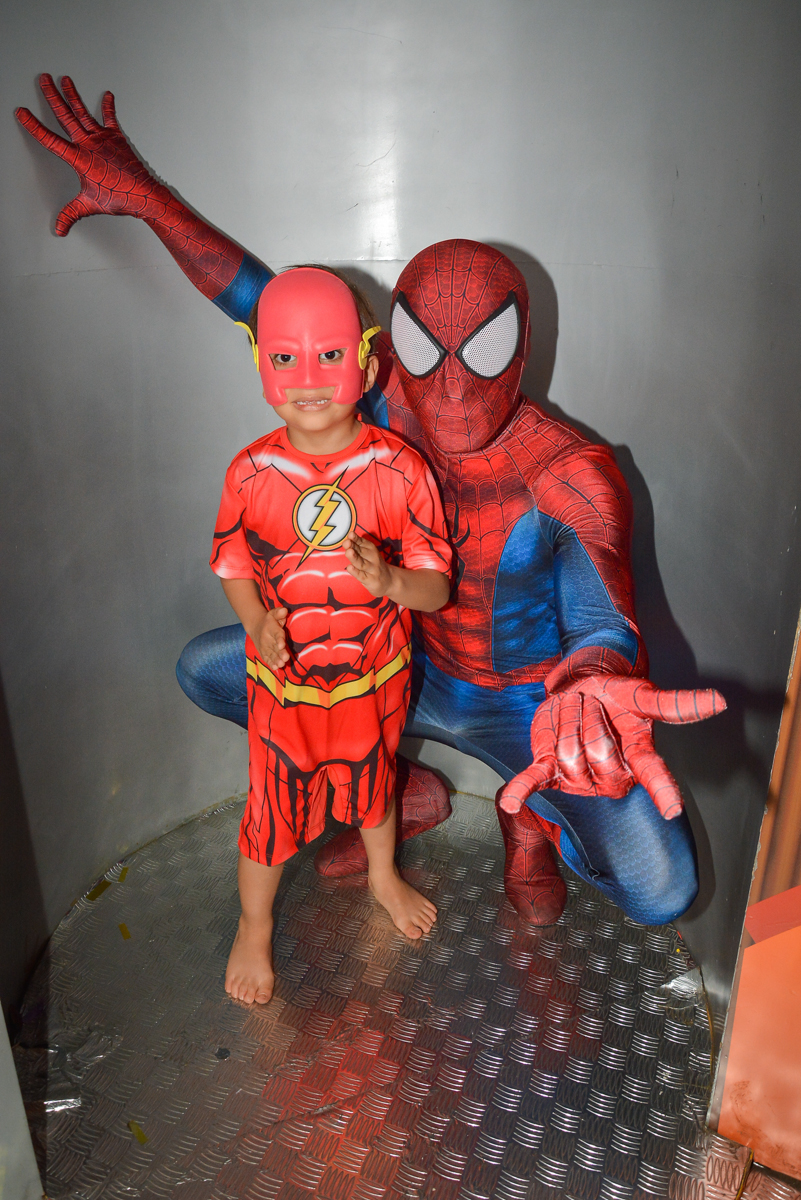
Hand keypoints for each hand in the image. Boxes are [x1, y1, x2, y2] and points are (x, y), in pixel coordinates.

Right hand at [15, 74, 168, 234]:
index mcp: (79, 158)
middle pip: (66, 115)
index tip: (22, 112)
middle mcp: (89, 143)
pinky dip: (108, 107)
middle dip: (53, 96)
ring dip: (73, 95)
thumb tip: (59, 229)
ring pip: (83, 112)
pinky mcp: (117, 138)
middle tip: (44, 79)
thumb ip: (70, 214)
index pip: (50, 140)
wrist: (144, 194)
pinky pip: (110, 119)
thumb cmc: (119, 198)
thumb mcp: (89, 206)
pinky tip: (107, 95)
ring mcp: (103, 138)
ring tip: (65, 79)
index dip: (34, 126)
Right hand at [251, 607, 288, 669]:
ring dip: (276, 660)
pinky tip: (275, 668)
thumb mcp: (273, 613)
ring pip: (271, 654)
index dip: (279, 640)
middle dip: (280, 653)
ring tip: (281, 664)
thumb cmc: (269, 620)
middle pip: (274, 647)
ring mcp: (265, 647)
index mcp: (271, 629)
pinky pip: (267, 658)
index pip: (276, 634)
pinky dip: (270, 663)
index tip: (282, 645)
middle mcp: (267, 639)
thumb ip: (279, 612)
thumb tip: (284, 610)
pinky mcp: (264, 652)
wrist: (255, 626)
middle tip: (285, 658)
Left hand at [343, 534, 392, 597]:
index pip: (363, 543)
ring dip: (355, 558)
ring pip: (361, 563)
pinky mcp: (370, 580)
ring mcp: (372, 570)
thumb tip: (347, 540)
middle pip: (361, 552)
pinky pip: (361, 576)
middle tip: (347, 542)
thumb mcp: (369, 553)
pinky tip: (350, 568)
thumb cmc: (374, 565)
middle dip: (353, 547)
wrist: (390, 581)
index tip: (350, 534)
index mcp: (372, 549)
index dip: (356, 539)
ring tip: (348, 552)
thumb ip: (358, 546)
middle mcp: (373, 558)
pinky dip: (356, 572)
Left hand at [499, 676, 725, 820]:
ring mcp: (578, 775)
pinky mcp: (549, 767)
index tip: (672, 809)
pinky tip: (511, 803)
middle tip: (592, 704)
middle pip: (599, 755)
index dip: (662, 791)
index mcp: (638, 758)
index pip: (654, 776)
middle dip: (592, 721)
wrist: (580, 686)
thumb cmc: (615, 696)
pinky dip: (521, 792)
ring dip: (568, 721)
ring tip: (574, 711)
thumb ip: (675, 704)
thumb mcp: (643, 695)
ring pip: (569, 756)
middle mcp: (611, 774)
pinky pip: (534, 781)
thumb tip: (719, 702)